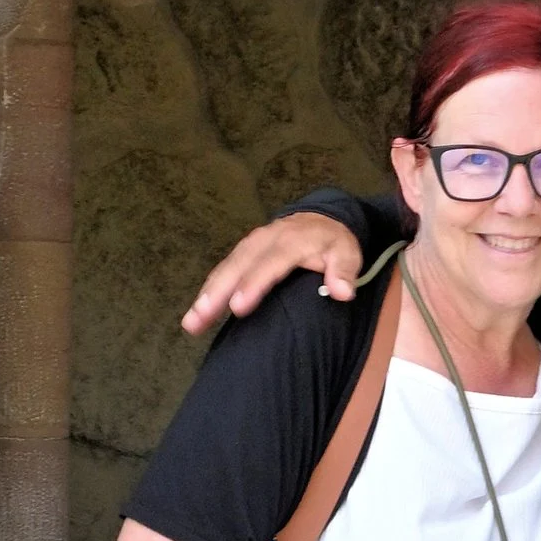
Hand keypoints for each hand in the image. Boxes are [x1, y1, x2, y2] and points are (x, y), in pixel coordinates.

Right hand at [183, 213, 365, 334]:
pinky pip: (223, 270)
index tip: (237, 307)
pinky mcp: (242, 252)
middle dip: (217, 292)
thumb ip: (345, 271)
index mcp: (291, 241)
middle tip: (200, 317)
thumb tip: (342, 292)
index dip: (253, 284)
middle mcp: (265, 241)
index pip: (270, 263)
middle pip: (238, 266)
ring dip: (207, 294)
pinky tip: (198, 311)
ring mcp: (250, 245)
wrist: (320, 219)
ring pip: (225, 269)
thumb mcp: (348, 253)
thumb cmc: (333, 243)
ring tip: (192, 321)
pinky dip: (208, 289)